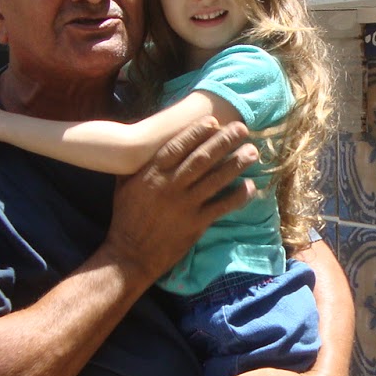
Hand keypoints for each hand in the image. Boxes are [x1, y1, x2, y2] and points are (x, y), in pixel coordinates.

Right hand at [106, 117, 257, 283]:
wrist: (129, 255)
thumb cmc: (126, 217)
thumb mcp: (123, 185)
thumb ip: (133, 164)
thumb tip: (139, 143)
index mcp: (152, 174)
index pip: (177, 146)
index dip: (196, 132)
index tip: (213, 120)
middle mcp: (170, 186)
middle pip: (201, 159)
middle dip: (223, 141)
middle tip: (242, 128)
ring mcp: (184, 206)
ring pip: (214, 180)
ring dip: (236, 164)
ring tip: (252, 152)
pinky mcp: (195, 225)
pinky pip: (221, 207)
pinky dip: (237, 197)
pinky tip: (249, 186)